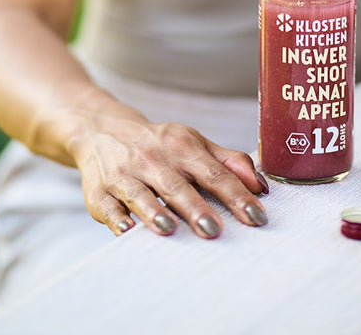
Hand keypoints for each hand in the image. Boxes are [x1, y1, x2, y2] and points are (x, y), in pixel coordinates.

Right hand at [70, 115, 268, 238]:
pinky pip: (107, 206)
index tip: (257, 217)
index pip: (214, 172)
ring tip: (169, 229)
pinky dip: (116, 218)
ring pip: (140, 194)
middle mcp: (153, 159)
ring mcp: (124, 174)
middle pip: (176, 186)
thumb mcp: (194, 143)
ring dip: (153, 211)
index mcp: (182, 146)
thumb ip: (229, 162)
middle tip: (214, 230)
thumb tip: (262, 186)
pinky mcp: (98, 191)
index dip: (236, 195)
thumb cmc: (159, 144)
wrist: (101, 129)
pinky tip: (127, 231)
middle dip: (194, 208)